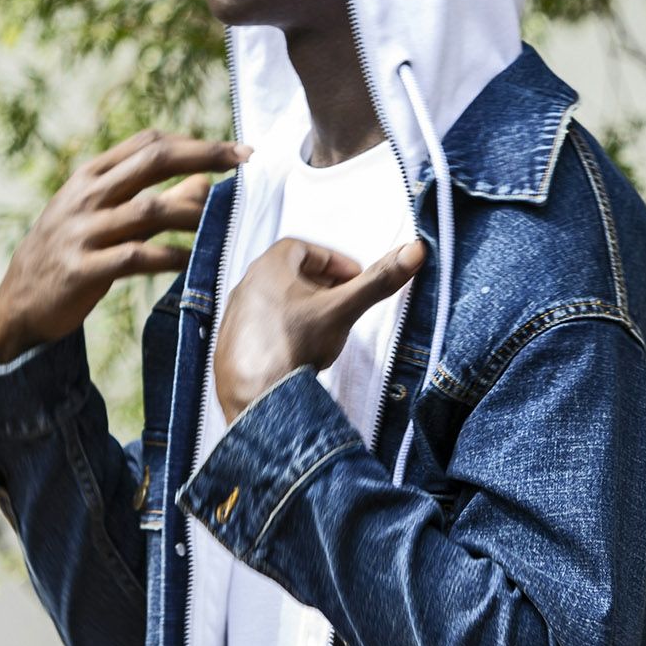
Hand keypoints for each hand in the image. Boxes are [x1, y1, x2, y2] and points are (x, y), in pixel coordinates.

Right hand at [0, 129, 252, 361]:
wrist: (19, 303)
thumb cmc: (71, 255)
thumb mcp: (106, 219)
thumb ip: (154, 200)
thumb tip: (207, 183)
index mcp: (91, 177)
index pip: (148, 144)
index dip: (194, 143)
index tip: (236, 151)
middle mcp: (86, 196)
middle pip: (153, 161)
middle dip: (204, 156)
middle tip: (245, 159)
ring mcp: (82, 232)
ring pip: (150, 210)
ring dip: (195, 211)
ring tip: (231, 217)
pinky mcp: (83, 270)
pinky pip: (136, 258)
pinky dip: (171, 257)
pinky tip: (196, 260)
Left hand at [214, 234, 426, 423]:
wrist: (254, 397)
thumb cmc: (293, 345)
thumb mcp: (343, 310)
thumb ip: (378, 281)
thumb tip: (415, 251)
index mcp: (268, 266)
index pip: (303, 249)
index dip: (332, 261)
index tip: (354, 278)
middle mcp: (245, 285)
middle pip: (289, 274)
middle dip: (321, 284)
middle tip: (344, 300)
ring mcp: (235, 316)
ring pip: (275, 302)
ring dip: (302, 308)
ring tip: (325, 328)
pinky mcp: (230, 344)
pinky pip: (262, 328)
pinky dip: (284, 330)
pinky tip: (299, 351)